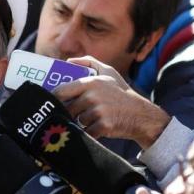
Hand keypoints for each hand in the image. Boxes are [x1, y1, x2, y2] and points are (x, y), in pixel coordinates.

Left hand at [53, 55, 170, 148]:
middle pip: (68, 109)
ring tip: (96, 117)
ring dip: (84, 122)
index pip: (61, 91)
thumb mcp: (108, 72)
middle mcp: (93, 96)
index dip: (54, 98)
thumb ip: (88, 63)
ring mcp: (98, 112)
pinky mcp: (103, 126)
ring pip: (78, 121)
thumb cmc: (121, 92)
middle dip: (72, 112)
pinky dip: (91, 132)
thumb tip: (68, 61)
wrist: (141, 115)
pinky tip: (101, 126)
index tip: (53, 102)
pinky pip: (87, 132)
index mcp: (90, 82)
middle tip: (80, 111)